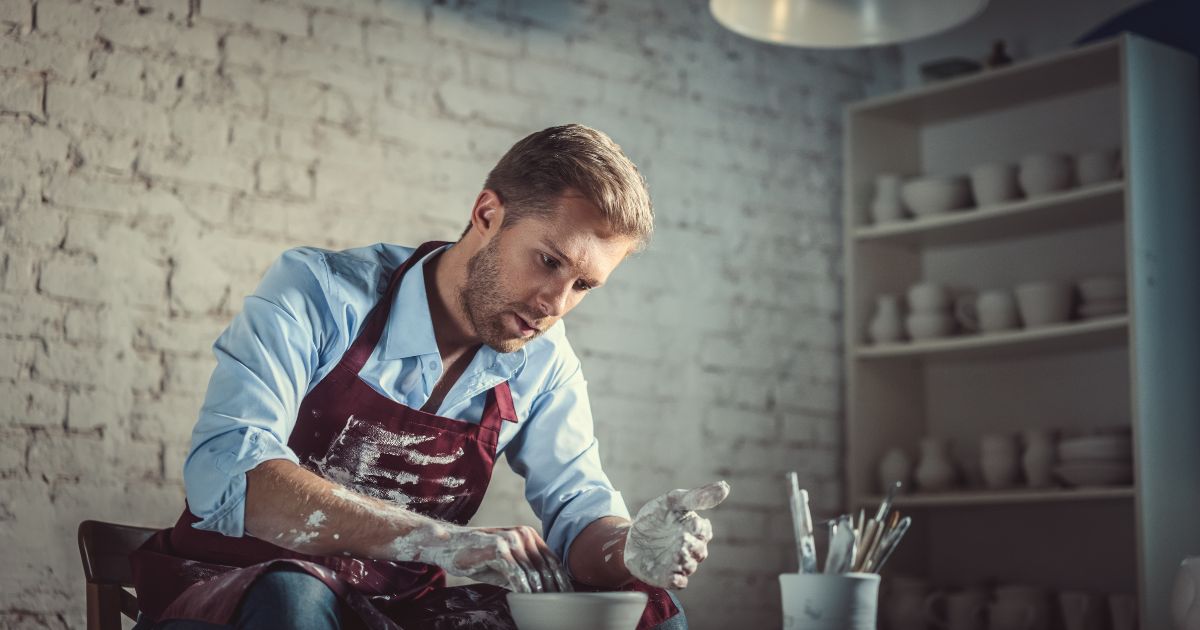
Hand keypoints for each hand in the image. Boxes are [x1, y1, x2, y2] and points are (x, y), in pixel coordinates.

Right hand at [416, 525, 572, 592]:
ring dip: (540, 592)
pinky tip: (526, 600)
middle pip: (546, 567)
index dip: (562, 580)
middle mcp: (523, 534)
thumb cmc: (478, 556)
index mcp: (529, 535)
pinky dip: (523, 589)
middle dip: (554, 589)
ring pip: (533, 572)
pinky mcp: (498, 548)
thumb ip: (524, 572)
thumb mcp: (505, 565)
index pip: (552, 560)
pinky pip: (516, 573)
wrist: (449, 544)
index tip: (568, 597)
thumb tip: (544, 592)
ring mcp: (511, 539)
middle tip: (560, 607)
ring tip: (544, 608)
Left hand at [623, 481, 729, 588]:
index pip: (705, 532)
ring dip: (685, 561)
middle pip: (700, 551)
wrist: (629, 536)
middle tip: (681, 538)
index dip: (701, 530)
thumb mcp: (671, 501)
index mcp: (694, 530)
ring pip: (690, 566)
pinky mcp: (667, 577)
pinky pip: (680, 583)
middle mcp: (690, 548)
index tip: (692, 523)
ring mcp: (679, 563)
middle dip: (692, 546)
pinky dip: (679, 580)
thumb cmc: (655, 516)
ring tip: (675, 552)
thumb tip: (725, 487)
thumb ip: (696, 496)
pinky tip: (673, 575)